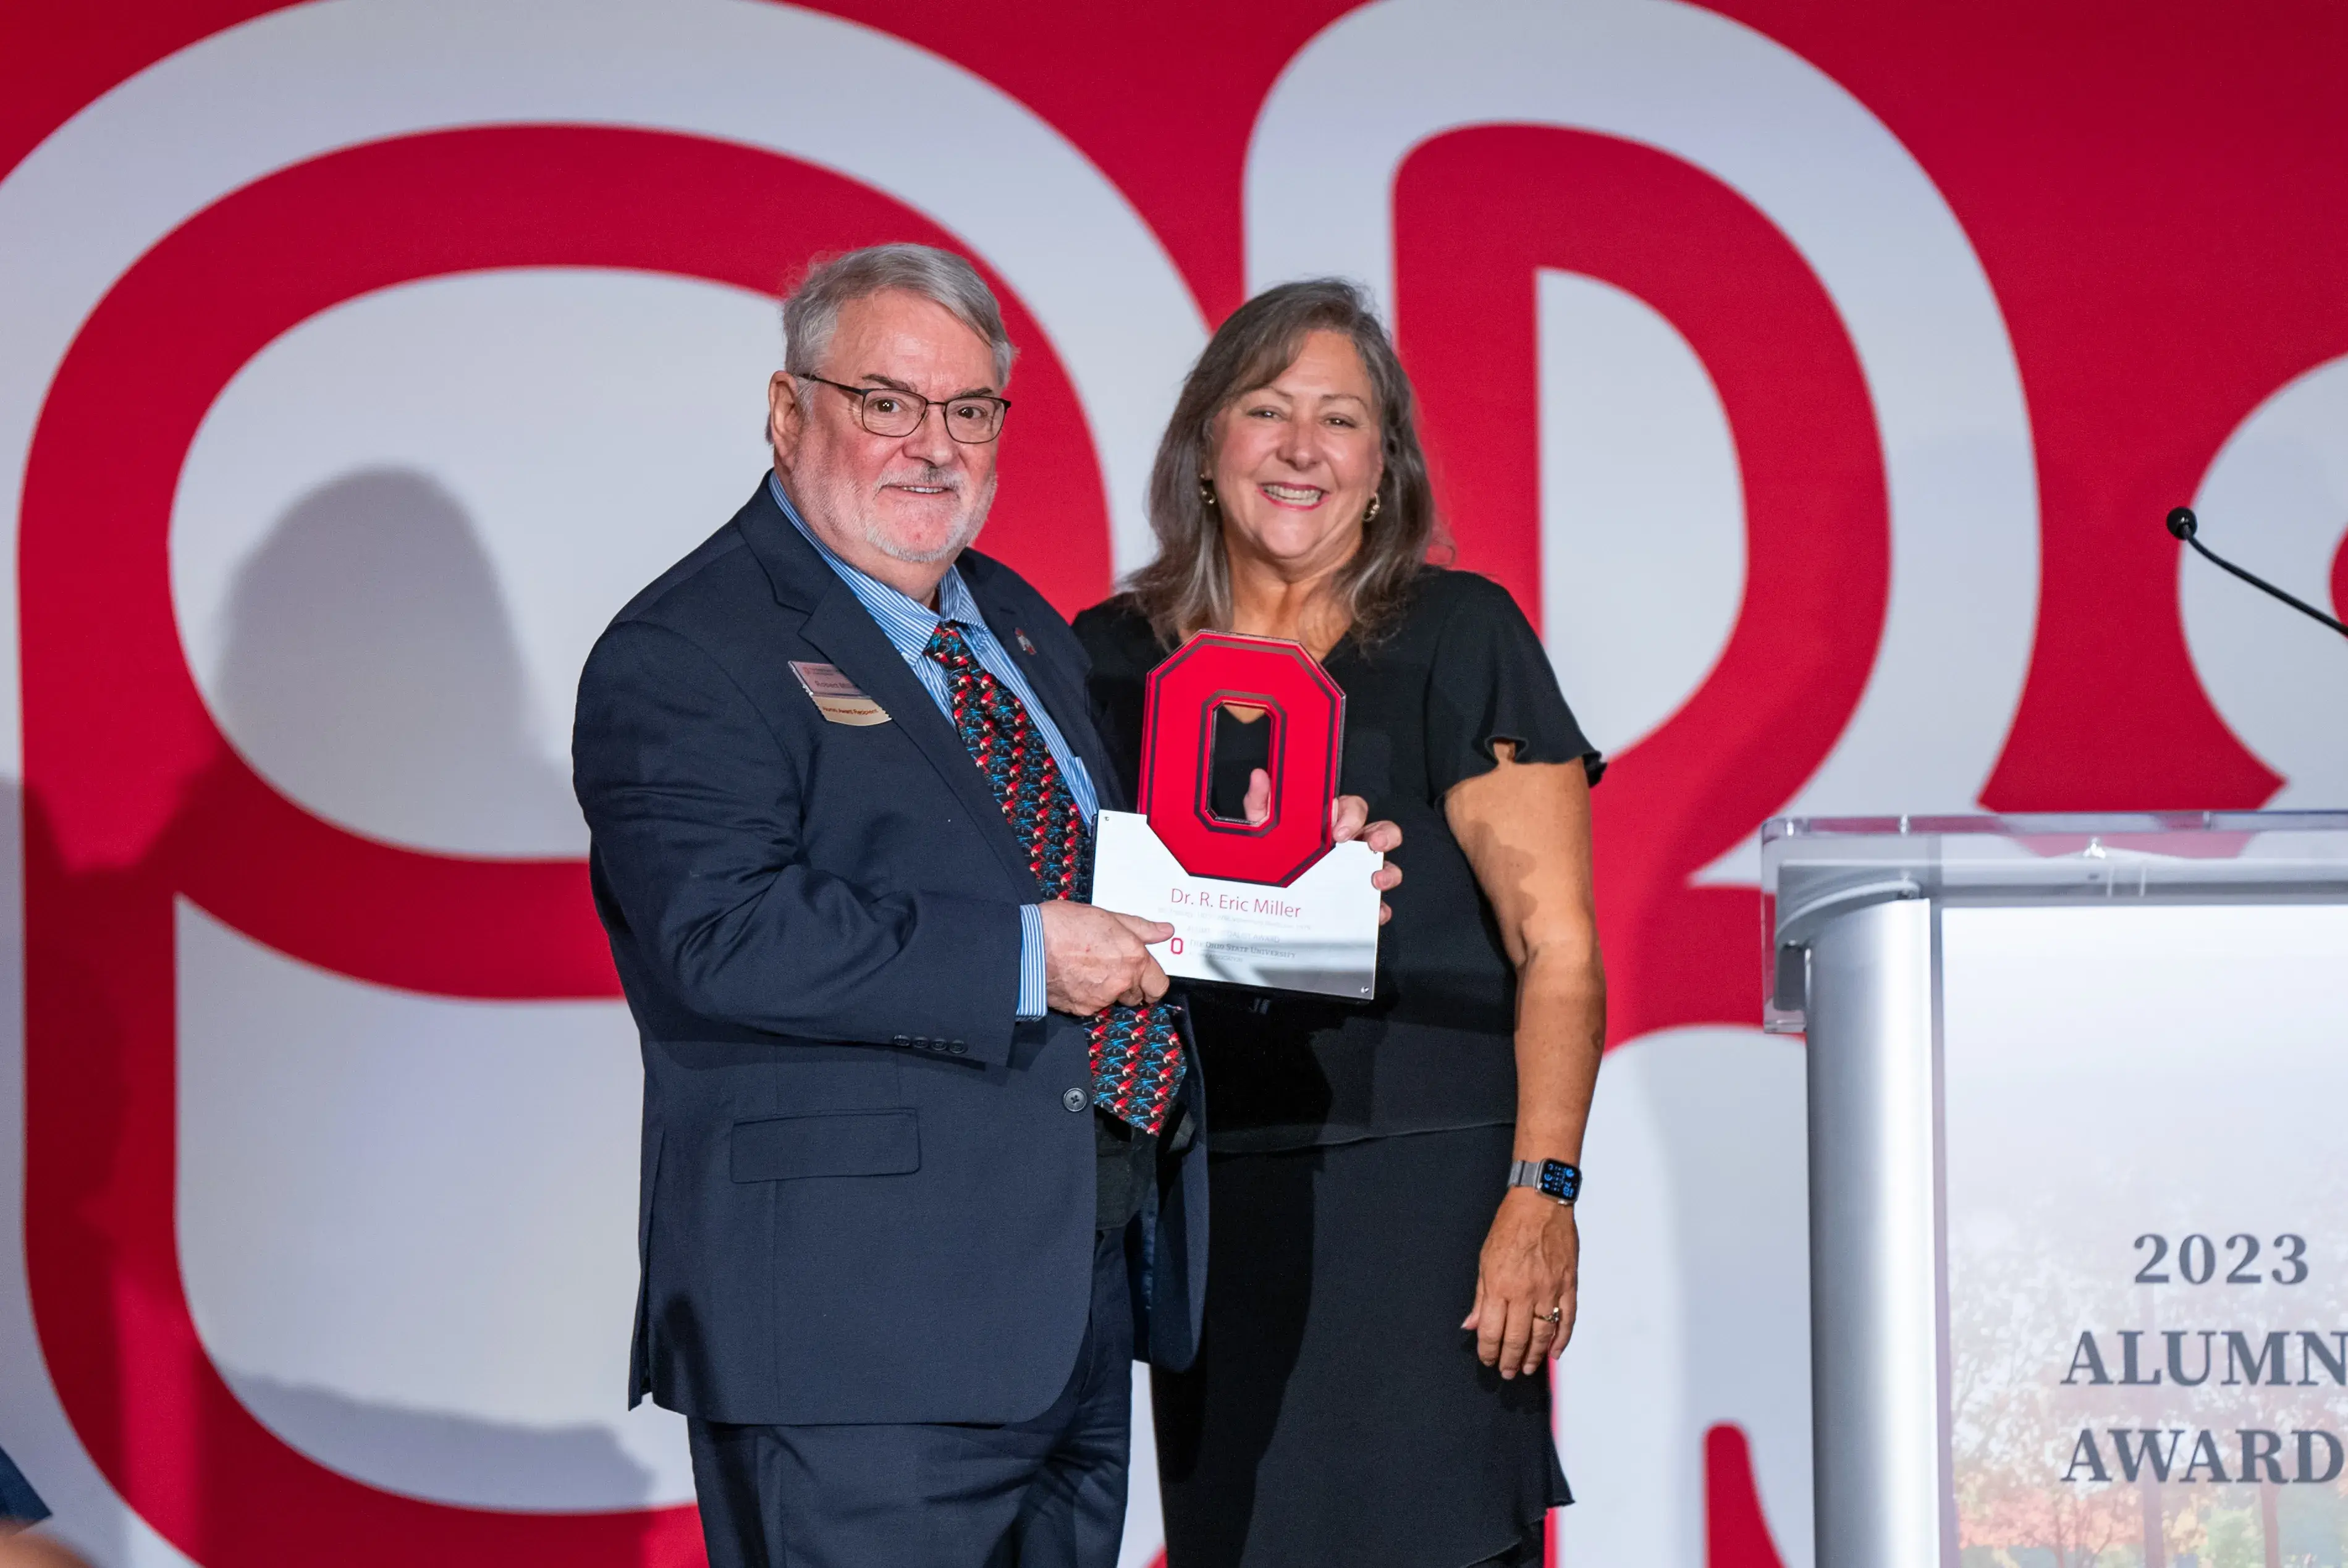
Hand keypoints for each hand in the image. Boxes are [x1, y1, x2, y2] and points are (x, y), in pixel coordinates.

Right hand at [1039, 899, 1171, 1014]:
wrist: (1028, 946)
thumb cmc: (1064, 926)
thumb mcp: (1107, 917)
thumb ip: (1140, 928)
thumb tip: (1165, 931)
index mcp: (1134, 958)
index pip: (1159, 984)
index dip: (1152, 980)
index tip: (1145, 975)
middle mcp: (1122, 982)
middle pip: (1137, 995)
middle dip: (1128, 983)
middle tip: (1109, 964)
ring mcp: (1102, 999)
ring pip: (1113, 1000)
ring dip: (1107, 989)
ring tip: (1087, 967)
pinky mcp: (1083, 1009)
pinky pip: (1093, 1005)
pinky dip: (1087, 995)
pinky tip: (1074, 977)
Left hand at [1241, 772, 1403, 924]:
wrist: (1262, 889)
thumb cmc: (1269, 849)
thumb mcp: (1262, 825)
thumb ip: (1260, 801)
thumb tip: (1259, 776)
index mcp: (1331, 822)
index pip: (1353, 807)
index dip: (1352, 815)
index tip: (1339, 831)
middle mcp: (1350, 844)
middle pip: (1381, 831)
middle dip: (1384, 835)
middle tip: (1374, 845)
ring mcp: (1356, 871)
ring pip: (1386, 865)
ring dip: (1389, 871)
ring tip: (1376, 881)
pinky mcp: (1355, 899)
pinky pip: (1375, 903)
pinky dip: (1379, 909)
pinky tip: (1374, 913)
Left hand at [1461, 1189, 1579, 1378]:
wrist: (1540, 1203)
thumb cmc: (1509, 1227)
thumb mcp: (1485, 1260)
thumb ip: (1481, 1297)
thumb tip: (1471, 1325)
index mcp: (1500, 1286)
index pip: (1493, 1331)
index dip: (1489, 1352)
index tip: (1488, 1360)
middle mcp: (1525, 1292)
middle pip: (1517, 1339)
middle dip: (1510, 1360)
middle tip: (1507, 1372)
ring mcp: (1550, 1290)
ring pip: (1543, 1334)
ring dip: (1535, 1356)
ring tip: (1527, 1367)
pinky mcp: (1568, 1285)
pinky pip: (1567, 1319)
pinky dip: (1562, 1339)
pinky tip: (1555, 1353)